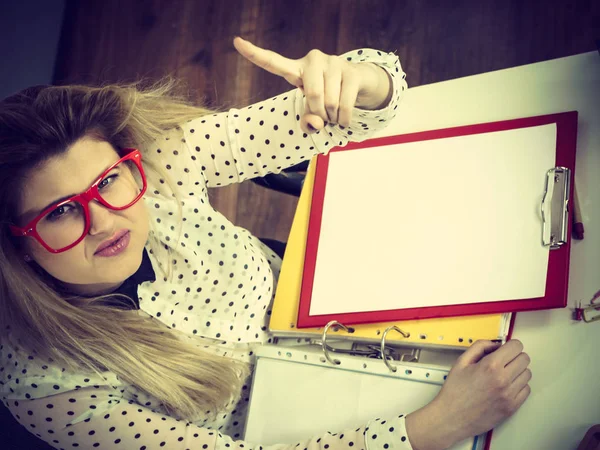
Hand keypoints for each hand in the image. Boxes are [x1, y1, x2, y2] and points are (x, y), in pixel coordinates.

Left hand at [233, 37, 390, 132]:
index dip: (254, 54)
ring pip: (329, 102)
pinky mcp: (352, 71)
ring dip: (333, 117)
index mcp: (297, 69)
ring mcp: (334, 62)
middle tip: (324, 117)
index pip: (273, 62)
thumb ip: (308, 121)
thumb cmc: (328, 99)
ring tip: (335, 114)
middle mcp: (313, 59)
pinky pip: (345, 104)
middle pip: (312, 95)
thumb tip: (316, 123)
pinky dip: (344, 119)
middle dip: (320, 113)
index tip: (236, 41)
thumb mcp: (313, 112)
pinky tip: (345, 119)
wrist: (359, 84)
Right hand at [405, 340, 531, 449]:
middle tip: (505, 360)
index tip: (506, 348)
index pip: (516, 347)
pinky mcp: (512, 407)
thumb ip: (479, 347)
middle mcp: (503, 380)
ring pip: (527, 374)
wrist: (451, 417)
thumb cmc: (454, 392)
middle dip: (515, 356)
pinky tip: (506, 385)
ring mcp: (509, 395)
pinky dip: (518, 386)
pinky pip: (526, 390)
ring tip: (504, 374)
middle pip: (524, 359)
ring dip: (517, 371)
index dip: (510, 345)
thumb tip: (495, 344)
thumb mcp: (461, 362)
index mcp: (490, 366)